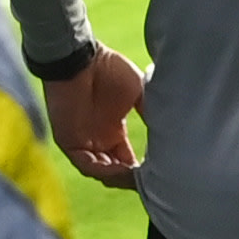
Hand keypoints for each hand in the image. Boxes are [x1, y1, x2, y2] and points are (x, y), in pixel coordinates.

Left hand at [43, 46, 148, 187]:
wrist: (81, 57)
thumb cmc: (109, 69)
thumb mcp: (139, 94)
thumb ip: (150, 113)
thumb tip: (170, 131)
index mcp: (113, 132)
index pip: (127, 161)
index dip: (141, 170)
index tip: (160, 172)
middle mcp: (98, 140)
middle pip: (115, 170)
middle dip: (131, 178)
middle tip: (150, 180)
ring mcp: (82, 141)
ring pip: (101, 170)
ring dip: (118, 176)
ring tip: (136, 176)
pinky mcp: (68, 141)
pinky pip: (85, 164)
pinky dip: (102, 169)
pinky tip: (117, 168)